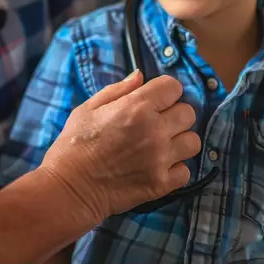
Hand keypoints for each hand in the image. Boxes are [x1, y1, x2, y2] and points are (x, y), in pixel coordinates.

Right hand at [39, 70, 199, 221]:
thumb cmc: (74, 145)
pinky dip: (175, 168)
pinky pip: (185, 171)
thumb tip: (140, 76)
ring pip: (193, 142)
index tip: (156, 99)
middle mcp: (154, 130)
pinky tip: (158, 166)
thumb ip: (117, 90)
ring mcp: (160, 159)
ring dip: (179, 141)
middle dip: (174, 114)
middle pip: (188, 113)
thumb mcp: (88, 108)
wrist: (70, 187)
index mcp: (136, 107)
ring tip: (161, 145)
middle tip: (157, 122)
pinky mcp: (161, 183)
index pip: (173, 87)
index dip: (165, 91)